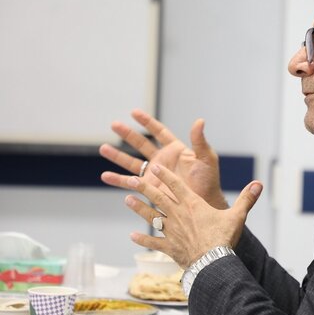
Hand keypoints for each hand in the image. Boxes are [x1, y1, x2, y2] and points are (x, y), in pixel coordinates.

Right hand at [99, 109, 226, 208]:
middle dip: (128, 134)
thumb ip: (199, 141)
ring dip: (117, 156)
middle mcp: (162, 160)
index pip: (159, 132)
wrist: (203, 202)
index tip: (134, 112)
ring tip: (103, 148)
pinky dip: (117, 180)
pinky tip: (105, 176)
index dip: (147, 122)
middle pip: (141, 144)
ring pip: (132, 162)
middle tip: (114, 124)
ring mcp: (154, 174)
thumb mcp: (206, 158)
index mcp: (175, 150)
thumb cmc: (209, 180)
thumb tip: (199, 121)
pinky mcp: (149, 188)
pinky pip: (130, 183)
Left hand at [124, 164, 262, 267]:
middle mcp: (178, 215)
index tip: (157, 167)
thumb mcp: (238, 216)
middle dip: (145, 187)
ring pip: (151, 216)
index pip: (177, 186)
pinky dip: (142, 238)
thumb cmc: (223, 237)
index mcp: (193, 204)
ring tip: (127, 199)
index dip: (167, 175)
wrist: (211, 261)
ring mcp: (171, 231)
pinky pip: (152, 241)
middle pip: (158, 197)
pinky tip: (132, 236)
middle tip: (132, 179)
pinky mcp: (168, 246)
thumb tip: (259, 184)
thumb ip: (247, 198)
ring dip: (138, 208)